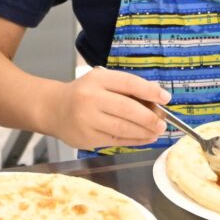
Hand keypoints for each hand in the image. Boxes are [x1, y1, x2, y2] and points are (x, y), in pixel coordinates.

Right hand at [44, 67, 168, 148]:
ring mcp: (87, 119)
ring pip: (123, 128)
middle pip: (127, 109)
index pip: (128, 83)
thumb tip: (157, 97)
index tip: (166, 98)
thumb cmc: (83, 94)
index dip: (149, 91)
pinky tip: (144, 138)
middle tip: (163, 122)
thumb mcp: (102, 81)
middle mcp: (90, 98)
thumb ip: (126, 88)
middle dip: (149, 117)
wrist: (53, 109)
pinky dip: (134, 140)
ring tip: (156, 131)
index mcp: (97, 79)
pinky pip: (116, 140)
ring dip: (144, 131)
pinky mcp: (87, 138)